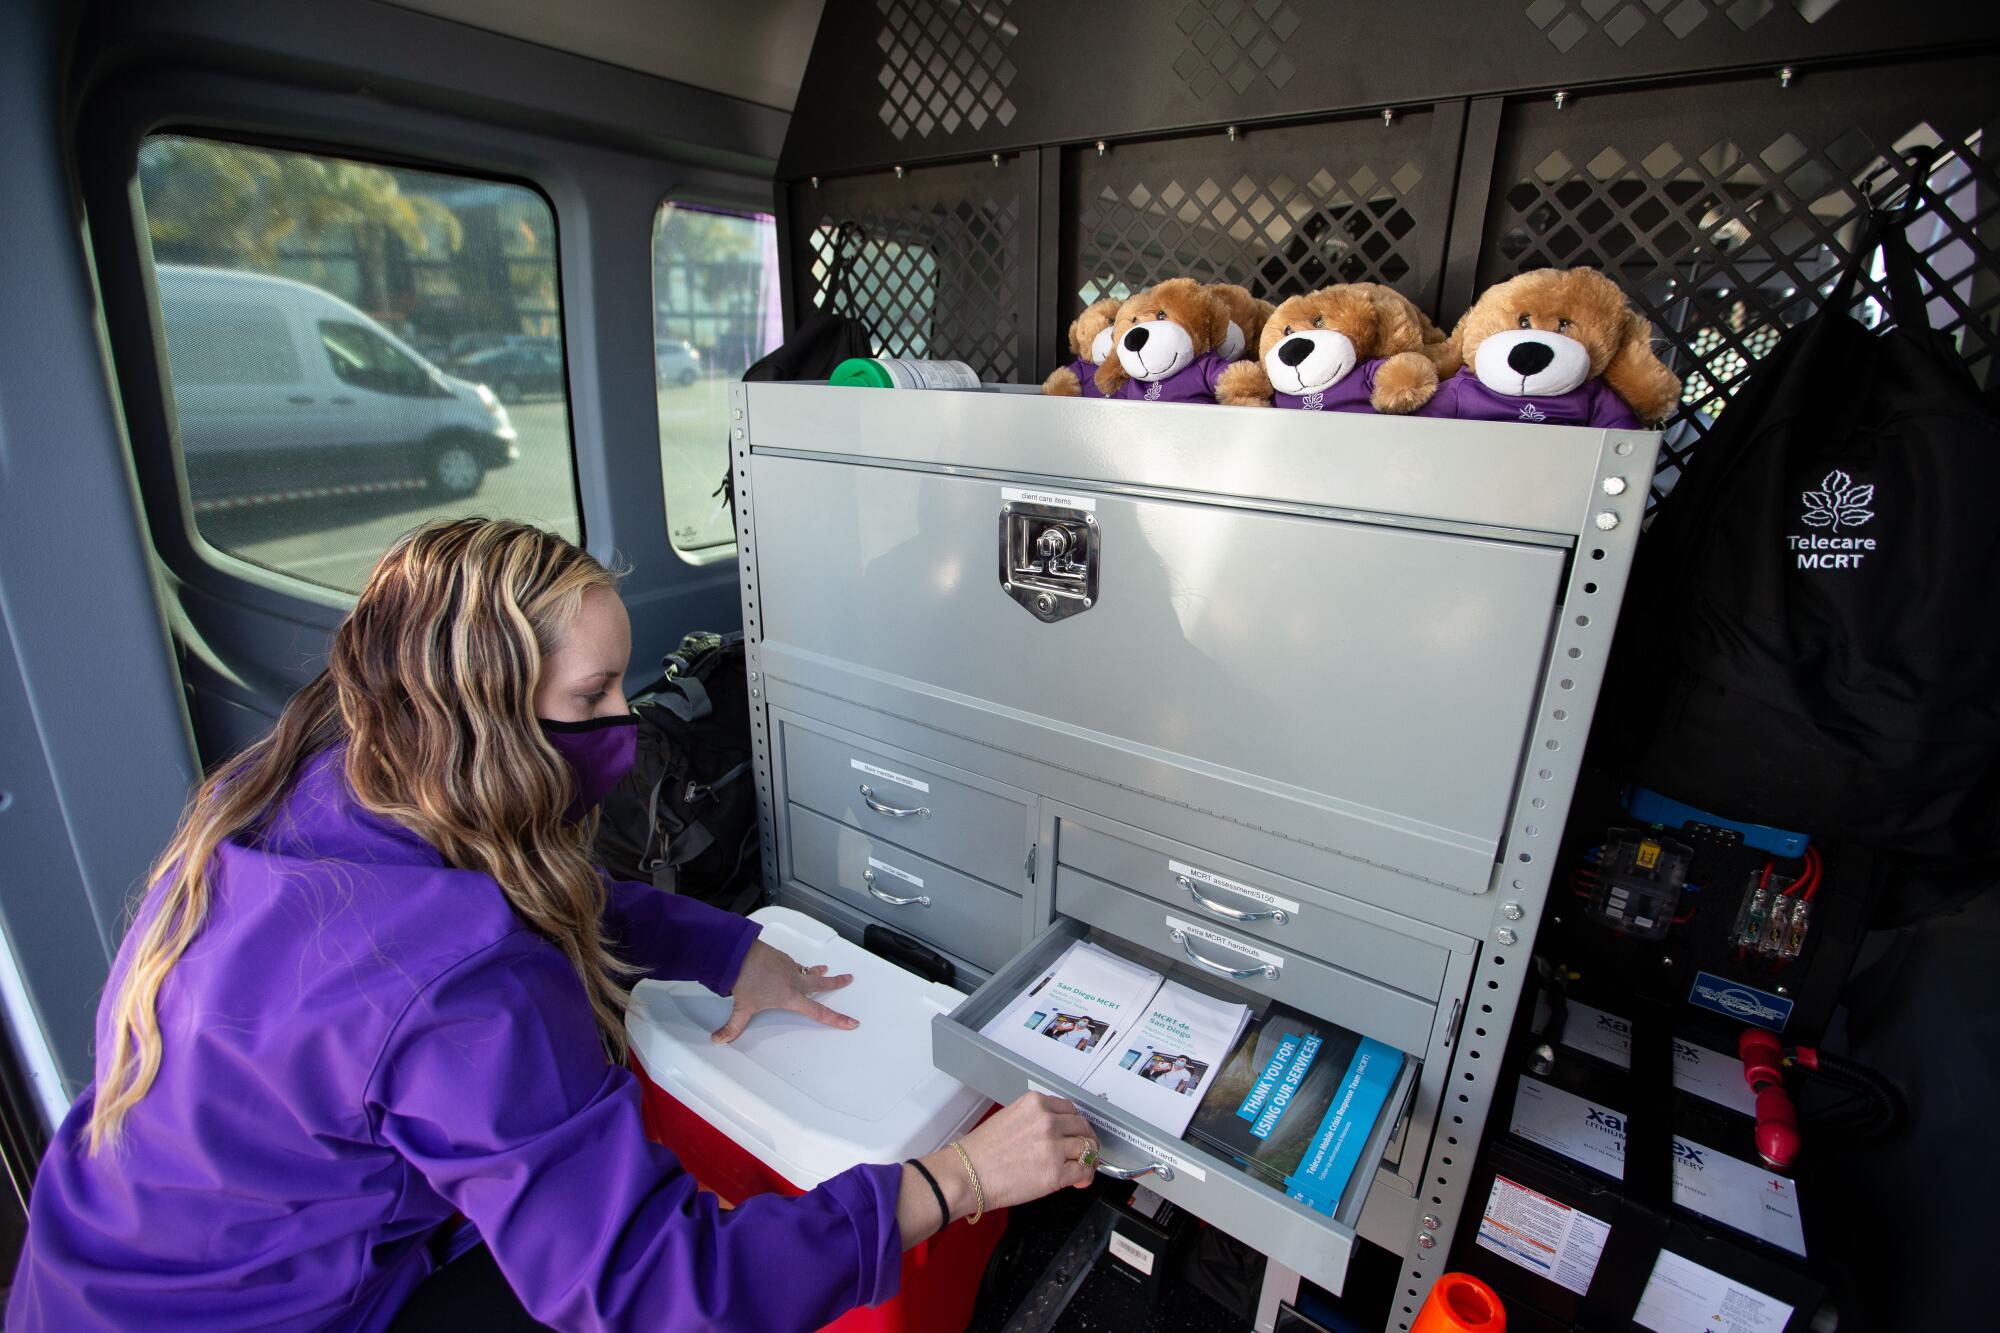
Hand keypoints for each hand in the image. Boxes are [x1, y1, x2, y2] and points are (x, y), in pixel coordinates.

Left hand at [711, 940, 856, 1042]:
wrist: (740, 954)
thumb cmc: (745, 980)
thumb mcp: (741, 1008)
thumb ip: (732, 1027)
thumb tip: (719, 1040)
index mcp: (791, 997)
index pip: (818, 1013)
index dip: (837, 1020)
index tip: (851, 1022)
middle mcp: (795, 982)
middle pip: (822, 984)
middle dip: (836, 982)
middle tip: (848, 978)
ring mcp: (789, 967)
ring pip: (808, 971)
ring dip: (817, 972)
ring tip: (825, 969)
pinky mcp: (782, 957)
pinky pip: (795, 964)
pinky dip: (799, 967)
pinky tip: (793, 967)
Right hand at [949, 1093, 1097, 1211]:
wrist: (967, 1174)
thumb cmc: (980, 1152)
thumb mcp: (1009, 1118)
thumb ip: (1035, 1119)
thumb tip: (1054, 1132)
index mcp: (1035, 1104)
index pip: (1070, 1109)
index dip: (1075, 1124)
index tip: (1075, 1132)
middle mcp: (1047, 1121)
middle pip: (1082, 1127)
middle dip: (1085, 1139)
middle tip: (1083, 1150)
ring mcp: (1053, 1146)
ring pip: (1088, 1148)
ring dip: (1088, 1158)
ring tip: (1082, 1167)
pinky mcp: (1055, 1172)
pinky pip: (1084, 1171)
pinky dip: (1085, 1177)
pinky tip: (1079, 1180)